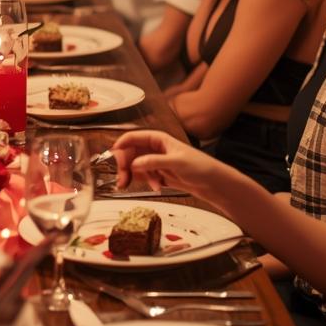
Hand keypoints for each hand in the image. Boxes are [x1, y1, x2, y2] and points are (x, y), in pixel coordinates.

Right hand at [110, 130, 235, 198]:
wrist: (213, 183)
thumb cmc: (200, 167)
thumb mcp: (176, 162)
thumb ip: (154, 162)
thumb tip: (134, 164)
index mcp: (158, 139)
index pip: (131, 138)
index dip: (120, 147)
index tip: (112, 159)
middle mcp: (153, 148)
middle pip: (129, 154)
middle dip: (124, 167)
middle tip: (123, 180)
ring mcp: (155, 162)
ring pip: (134, 166)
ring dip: (134, 177)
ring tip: (147, 186)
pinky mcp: (158, 174)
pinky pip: (143, 177)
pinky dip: (145, 182)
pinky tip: (156, 187)